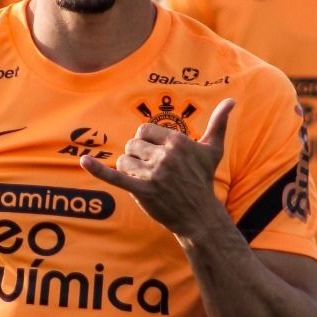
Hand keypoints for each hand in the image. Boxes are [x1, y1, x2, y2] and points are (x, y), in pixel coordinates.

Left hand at [80, 98, 233, 237]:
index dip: (146, 142)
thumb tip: (232, 101)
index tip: (156, 154)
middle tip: (153, 171)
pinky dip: (98, 170)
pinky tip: (83, 161)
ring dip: (129, 170)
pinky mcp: (142, 191)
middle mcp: (166, 155)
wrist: (199, 215)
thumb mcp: (212, 150)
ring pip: (124, 160)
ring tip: (145, 180)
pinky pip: (115, 177)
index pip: (144, 130)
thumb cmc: (202, 180)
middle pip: (132, 144)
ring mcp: (154, 174)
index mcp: (177, 141)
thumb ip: (219, 123)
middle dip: (137, 156)